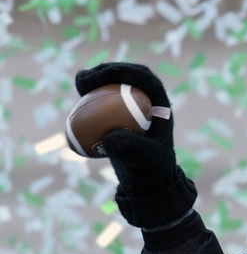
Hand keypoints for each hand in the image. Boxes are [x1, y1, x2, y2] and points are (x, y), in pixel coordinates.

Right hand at [74, 62, 195, 227]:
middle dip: (108, 70)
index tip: (104, 76)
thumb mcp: (143, 161)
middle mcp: (149, 103)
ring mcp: (135, 109)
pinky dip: (90, 100)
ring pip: (115, 88)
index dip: (124, 71)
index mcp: (161, 106)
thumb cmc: (150, 170)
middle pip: (129, 78)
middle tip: (88, 78)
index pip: (146, 79)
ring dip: (97, 80)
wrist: (148, 183)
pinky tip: (76, 102)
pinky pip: (104, 103)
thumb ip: (130, 148)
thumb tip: (109, 138)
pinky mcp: (121, 117)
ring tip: (80, 82)